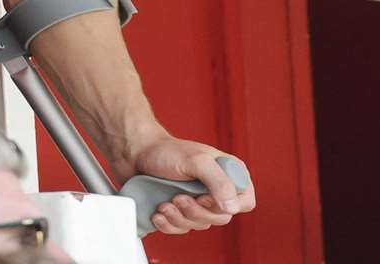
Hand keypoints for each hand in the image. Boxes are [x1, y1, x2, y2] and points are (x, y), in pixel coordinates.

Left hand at [124, 135, 255, 234]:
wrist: (134, 153)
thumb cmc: (164, 151)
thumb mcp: (196, 161)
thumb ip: (218, 181)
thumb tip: (232, 207)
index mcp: (228, 173)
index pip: (245, 202)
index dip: (226, 205)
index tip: (203, 197)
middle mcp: (216, 188)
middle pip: (221, 218)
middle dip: (195, 211)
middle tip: (178, 197)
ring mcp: (198, 201)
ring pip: (200, 225)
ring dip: (180, 218)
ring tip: (165, 203)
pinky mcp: (180, 210)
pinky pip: (182, 228)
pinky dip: (169, 224)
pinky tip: (158, 213)